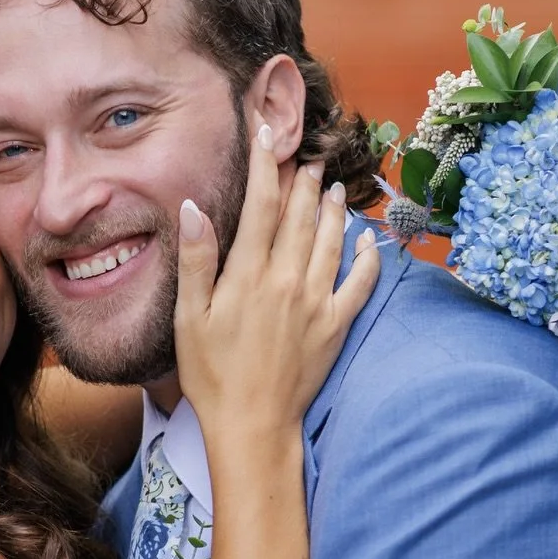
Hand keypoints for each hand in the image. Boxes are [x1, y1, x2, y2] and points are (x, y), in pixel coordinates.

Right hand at [174, 123, 379, 444]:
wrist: (253, 425)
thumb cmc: (211, 375)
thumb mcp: (190, 318)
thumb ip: (196, 261)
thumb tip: (194, 208)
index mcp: (249, 275)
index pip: (262, 204)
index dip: (265, 163)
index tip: (266, 133)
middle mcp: (289, 281)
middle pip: (300, 216)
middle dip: (302, 181)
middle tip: (308, 155)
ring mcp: (317, 303)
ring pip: (332, 242)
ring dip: (332, 211)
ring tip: (332, 188)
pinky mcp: (336, 326)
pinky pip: (360, 284)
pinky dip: (368, 258)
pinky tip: (367, 241)